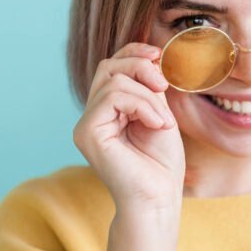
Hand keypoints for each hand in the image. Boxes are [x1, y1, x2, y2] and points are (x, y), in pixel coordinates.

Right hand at [72, 42, 185, 214]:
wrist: (160, 197)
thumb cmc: (162, 162)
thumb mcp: (159, 114)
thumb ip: (149, 88)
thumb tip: (149, 57)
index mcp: (108, 111)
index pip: (112, 67)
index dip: (133, 53)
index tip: (158, 54)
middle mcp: (93, 115)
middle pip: (109, 67)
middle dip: (141, 68)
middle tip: (164, 87)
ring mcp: (86, 124)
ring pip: (114, 80)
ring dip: (149, 96)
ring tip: (163, 121)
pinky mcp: (86, 132)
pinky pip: (113, 97)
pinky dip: (142, 105)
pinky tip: (156, 124)